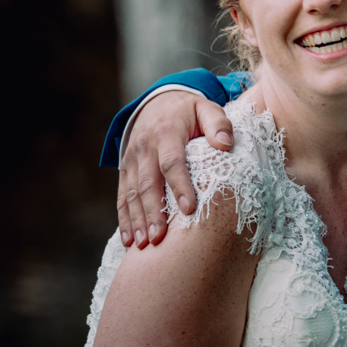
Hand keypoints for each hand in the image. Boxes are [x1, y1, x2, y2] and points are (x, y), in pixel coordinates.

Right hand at [118, 94, 232, 247]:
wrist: (158, 102)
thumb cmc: (190, 112)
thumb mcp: (206, 109)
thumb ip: (218, 123)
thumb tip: (224, 143)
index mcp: (166, 133)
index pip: (172, 162)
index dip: (179, 185)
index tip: (188, 209)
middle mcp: (144, 147)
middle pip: (147, 183)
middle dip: (152, 212)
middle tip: (159, 238)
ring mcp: (132, 160)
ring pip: (131, 193)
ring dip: (136, 220)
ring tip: (143, 244)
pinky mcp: (126, 170)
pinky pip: (122, 196)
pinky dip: (124, 219)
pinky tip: (129, 240)